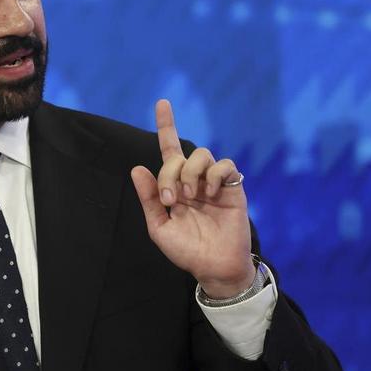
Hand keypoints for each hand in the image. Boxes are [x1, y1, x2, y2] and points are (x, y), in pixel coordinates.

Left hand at [130, 99, 254, 298]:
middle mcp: (193, 180)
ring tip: (191, 196)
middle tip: (170, 198)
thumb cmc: (186, 250)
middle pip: (179, 155)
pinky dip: (214, 174)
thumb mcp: (159, 227)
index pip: (169, 150)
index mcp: (174, 187)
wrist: (214, 267)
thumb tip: (137, 168)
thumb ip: (149, 199)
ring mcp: (213, 183)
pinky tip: (209, 193)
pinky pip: (224, 165)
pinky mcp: (232, 188)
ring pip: (202, 155)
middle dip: (170, 172)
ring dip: (191, 172)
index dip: (167, 125)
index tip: (162, 102)